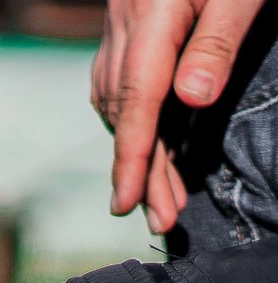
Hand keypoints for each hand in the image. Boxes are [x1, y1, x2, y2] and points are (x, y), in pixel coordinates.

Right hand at [94, 0, 266, 230]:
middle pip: (123, 107)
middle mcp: (126, 21)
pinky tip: (139, 130)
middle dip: (138, 165)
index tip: (128, 204)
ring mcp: (121, 18)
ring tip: (151, 184)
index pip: (137, 100)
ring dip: (130, 142)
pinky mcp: (128, 14)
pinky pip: (115, 73)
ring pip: (113, 94)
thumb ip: (217, 42)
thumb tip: (191, 103)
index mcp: (152, 16)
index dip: (132, 157)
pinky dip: (125, 110)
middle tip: (156, 214)